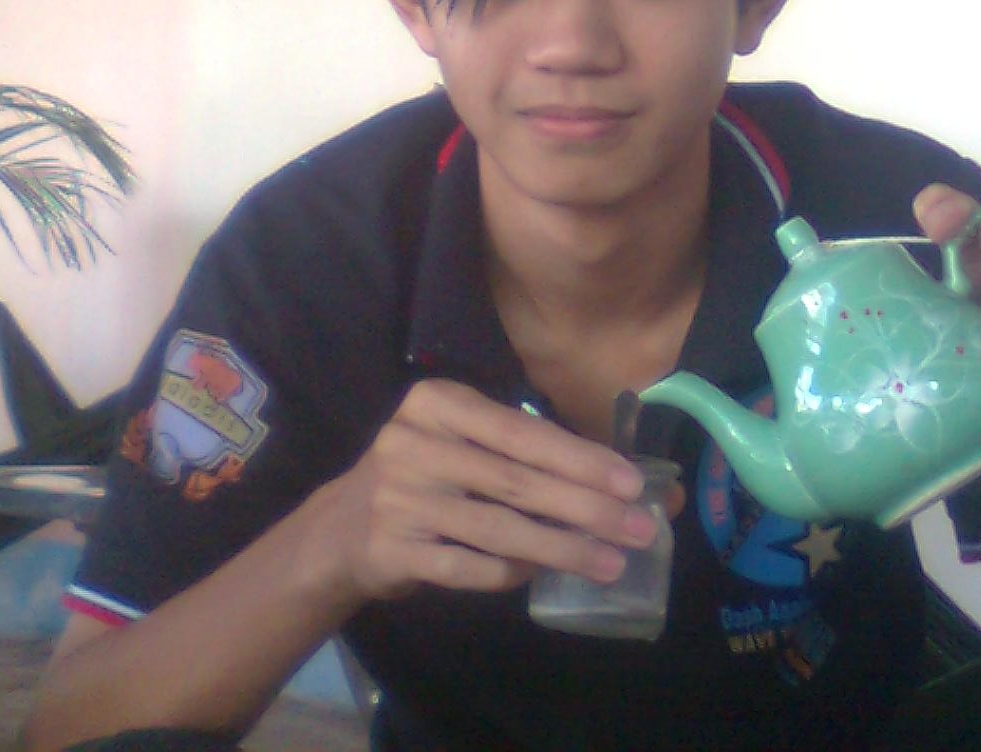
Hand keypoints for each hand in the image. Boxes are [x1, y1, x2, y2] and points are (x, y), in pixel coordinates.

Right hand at [316, 379, 655, 604]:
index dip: (581, 459)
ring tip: (612, 563)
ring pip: (498, 529)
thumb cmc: (425, 475)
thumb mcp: (464, 443)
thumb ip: (530, 455)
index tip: (633, 484)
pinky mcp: (391, 550)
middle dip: (587, 508)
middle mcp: (413, 443)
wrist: (340, 529)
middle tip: (640, 530)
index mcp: (437, 403)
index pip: (522, 433)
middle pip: (516, 481)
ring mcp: (399, 499)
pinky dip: (510, 572)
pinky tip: (544, 576)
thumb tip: (626, 481)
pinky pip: (467, 567)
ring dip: (562, 549)